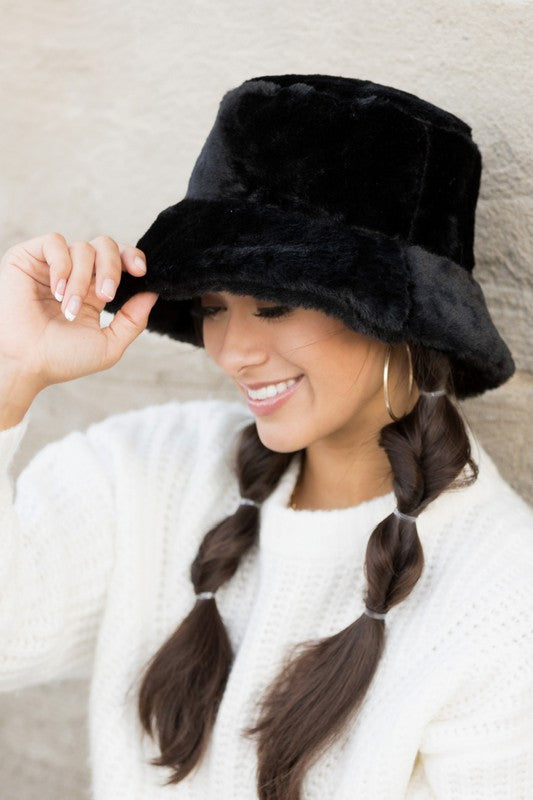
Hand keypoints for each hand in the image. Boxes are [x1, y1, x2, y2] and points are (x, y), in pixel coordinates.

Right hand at [0, 232, 158, 387]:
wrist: (27, 364)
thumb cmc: (62, 359)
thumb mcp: (109, 345)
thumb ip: (133, 320)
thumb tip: (153, 292)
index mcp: (95, 291)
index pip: (120, 260)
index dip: (132, 258)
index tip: (140, 271)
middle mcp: (76, 274)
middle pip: (106, 246)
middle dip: (111, 269)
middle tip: (105, 296)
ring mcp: (53, 265)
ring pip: (82, 247)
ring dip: (80, 280)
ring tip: (68, 308)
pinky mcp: (29, 258)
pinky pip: (55, 242)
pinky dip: (61, 265)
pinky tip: (56, 290)